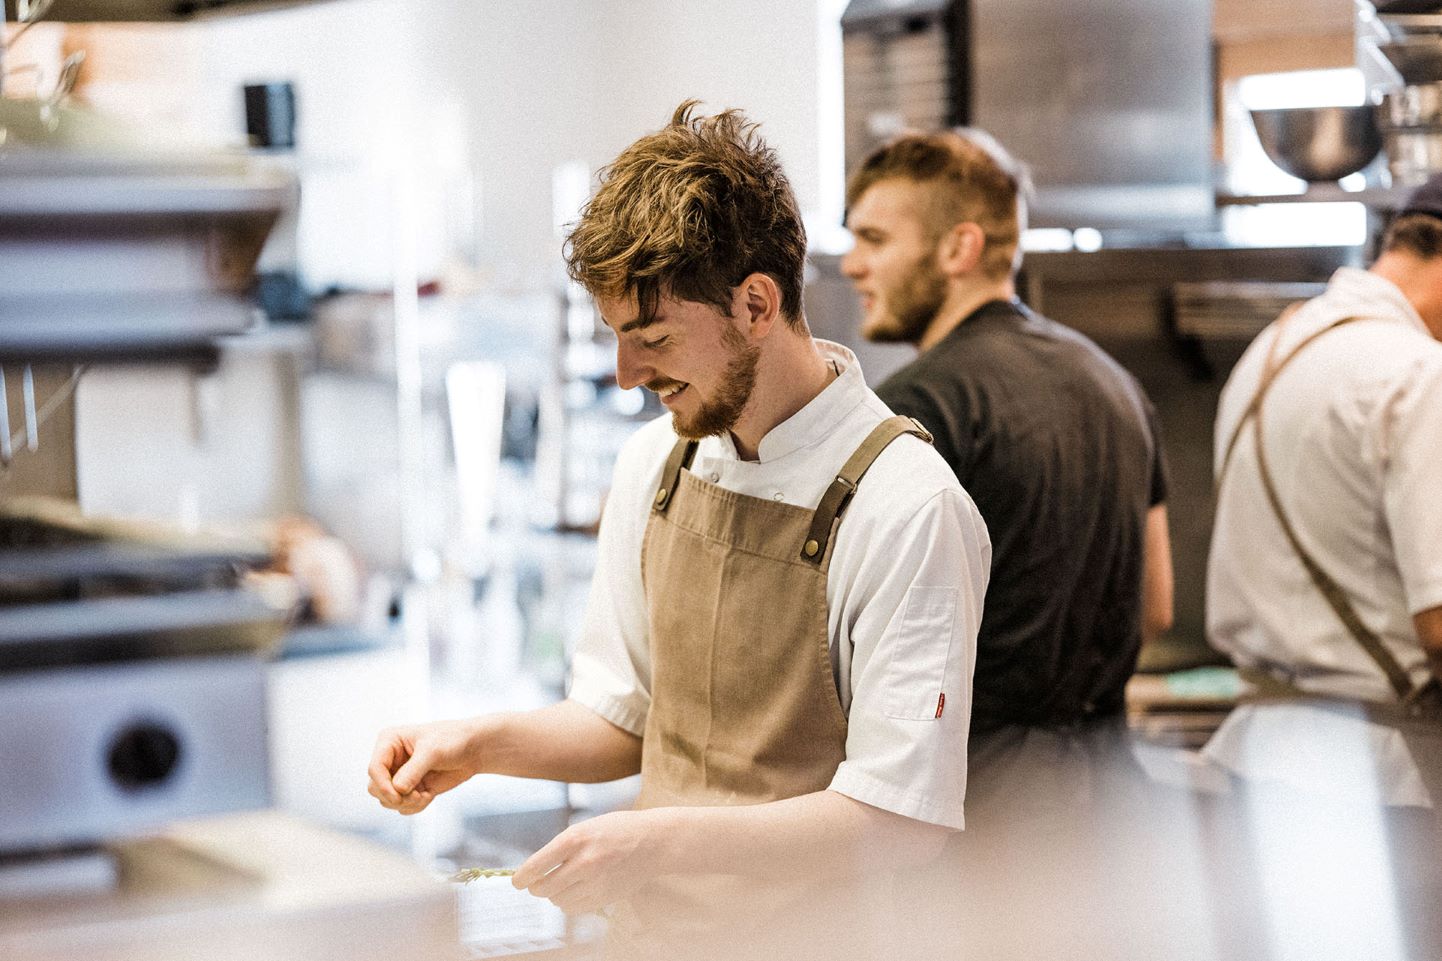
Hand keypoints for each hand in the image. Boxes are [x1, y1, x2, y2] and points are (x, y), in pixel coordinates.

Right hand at [366, 719, 480, 814]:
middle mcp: (390, 759)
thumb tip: (397, 790)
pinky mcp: (410, 789)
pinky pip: (402, 807)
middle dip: (394, 797)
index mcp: (389, 742)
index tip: (398, 796)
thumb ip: (413, 771)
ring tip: (424, 795)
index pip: (374, 769)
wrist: (473, 750)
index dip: (383, 785)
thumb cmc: (453, 740)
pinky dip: (415, 806)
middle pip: (375, 788)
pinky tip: (429, 795)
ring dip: (406, 803)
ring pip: (387, 800)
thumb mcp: (433, 751)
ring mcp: (399, 775)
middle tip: (416, 796)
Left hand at [512, 809, 667, 914]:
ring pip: (558, 900)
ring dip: (554, 894)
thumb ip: (563, 846)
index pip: (537, 865)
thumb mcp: (586, 826)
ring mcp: (596, 883)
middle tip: (536, 884)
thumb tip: (536, 870)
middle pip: (544, 887)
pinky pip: (574, 908)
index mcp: (576, 838)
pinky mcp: (605, 897)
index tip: (517, 882)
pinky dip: (569, 902)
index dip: (522, 877)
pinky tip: (576, 890)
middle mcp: (584, 862)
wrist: (653, 842)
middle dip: (536, 887)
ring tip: (563, 883)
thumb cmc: (617, 830)